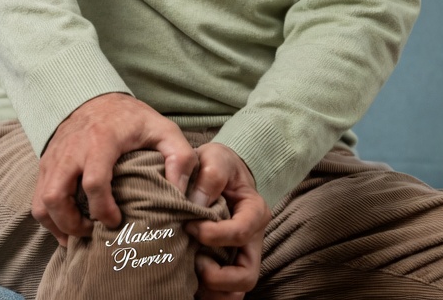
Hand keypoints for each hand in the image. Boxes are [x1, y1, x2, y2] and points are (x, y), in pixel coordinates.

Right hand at [33, 92, 197, 246]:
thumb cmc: (132, 119)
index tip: (117, 221)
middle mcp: (71, 151)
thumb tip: (181, 193)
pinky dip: (49, 218)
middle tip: (94, 232)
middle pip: (55, 197)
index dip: (103, 209)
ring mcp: (54, 159)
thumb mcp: (164, 129)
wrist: (95, 98)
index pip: (93, 182)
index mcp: (100, 141)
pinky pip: (37, 199)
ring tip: (80, 234)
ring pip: (41, 202)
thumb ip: (180, 158)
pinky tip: (68, 227)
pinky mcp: (45, 165)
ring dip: (57, 225)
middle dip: (72, 224)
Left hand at [185, 142, 270, 299]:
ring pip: (237, 292)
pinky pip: (224, 293)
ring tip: (190, 274)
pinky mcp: (227, 265)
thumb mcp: (214, 158)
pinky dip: (207, 293)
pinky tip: (187, 280)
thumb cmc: (216, 164)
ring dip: (213, 291)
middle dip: (217, 277)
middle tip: (193, 260)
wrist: (216, 171)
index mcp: (255, 212)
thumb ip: (210, 176)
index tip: (189, 224)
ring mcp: (241, 255)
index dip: (212, 234)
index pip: (240, 233)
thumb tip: (197, 205)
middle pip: (246, 275)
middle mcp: (253, 239)